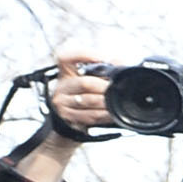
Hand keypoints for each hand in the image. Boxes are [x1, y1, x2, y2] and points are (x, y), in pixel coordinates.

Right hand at [10, 49, 108, 181]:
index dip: (85, 55)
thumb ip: (102, 73)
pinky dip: (103, 115)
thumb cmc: (84, 101)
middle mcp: (61, 86)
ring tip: (117, 103)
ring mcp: (61, 102)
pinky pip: (88, 115)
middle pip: (84, 82)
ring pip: (87, 100)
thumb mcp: (90, 84)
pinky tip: (112, 115)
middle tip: (117, 89)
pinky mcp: (66, 116)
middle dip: (105, 87)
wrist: (69, 127)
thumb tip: (121, 63)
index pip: (66, 57)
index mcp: (65, 73)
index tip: (106, 59)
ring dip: (106, 103)